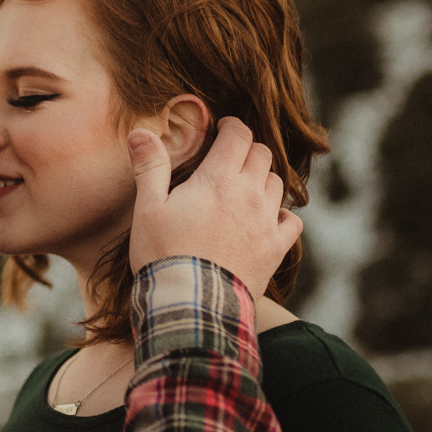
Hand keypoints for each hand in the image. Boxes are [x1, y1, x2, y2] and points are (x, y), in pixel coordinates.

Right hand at [127, 116, 301, 298]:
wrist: (191, 305)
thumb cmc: (164, 255)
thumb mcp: (148, 209)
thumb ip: (150, 167)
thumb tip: (140, 133)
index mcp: (219, 178)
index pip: (238, 134)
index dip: (231, 126)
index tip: (222, 129)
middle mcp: (249, 194)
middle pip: (261, 154)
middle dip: (246, 150)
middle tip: (230, 158)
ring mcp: (266, 222)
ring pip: (277, 183)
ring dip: (262, 179)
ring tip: (244, 189)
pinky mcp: (275, 250)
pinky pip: (291, 222)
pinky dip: (281, 215)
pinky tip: (266, 221)